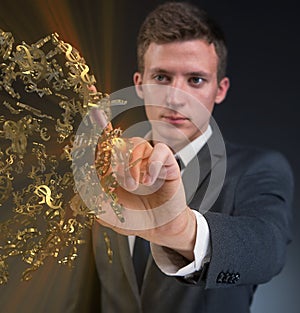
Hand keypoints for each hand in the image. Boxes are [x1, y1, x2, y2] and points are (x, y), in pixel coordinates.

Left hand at [96, 138, 196, 259]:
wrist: (160, 229)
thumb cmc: (137, 219)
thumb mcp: (110, 215)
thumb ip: (97, 204)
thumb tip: (86, 190)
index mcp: (116, 170)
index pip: (105, 150)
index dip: (98, 147)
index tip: (92, 148)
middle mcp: (133, 162)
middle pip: (120, 143)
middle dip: (114, 161)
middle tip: (117, 181)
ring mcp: (150, 161)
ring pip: (138, 143)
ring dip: (131, 163)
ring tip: (133, 185)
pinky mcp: (168, 165)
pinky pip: (161, 150)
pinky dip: (153, 163)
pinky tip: (148, 180)